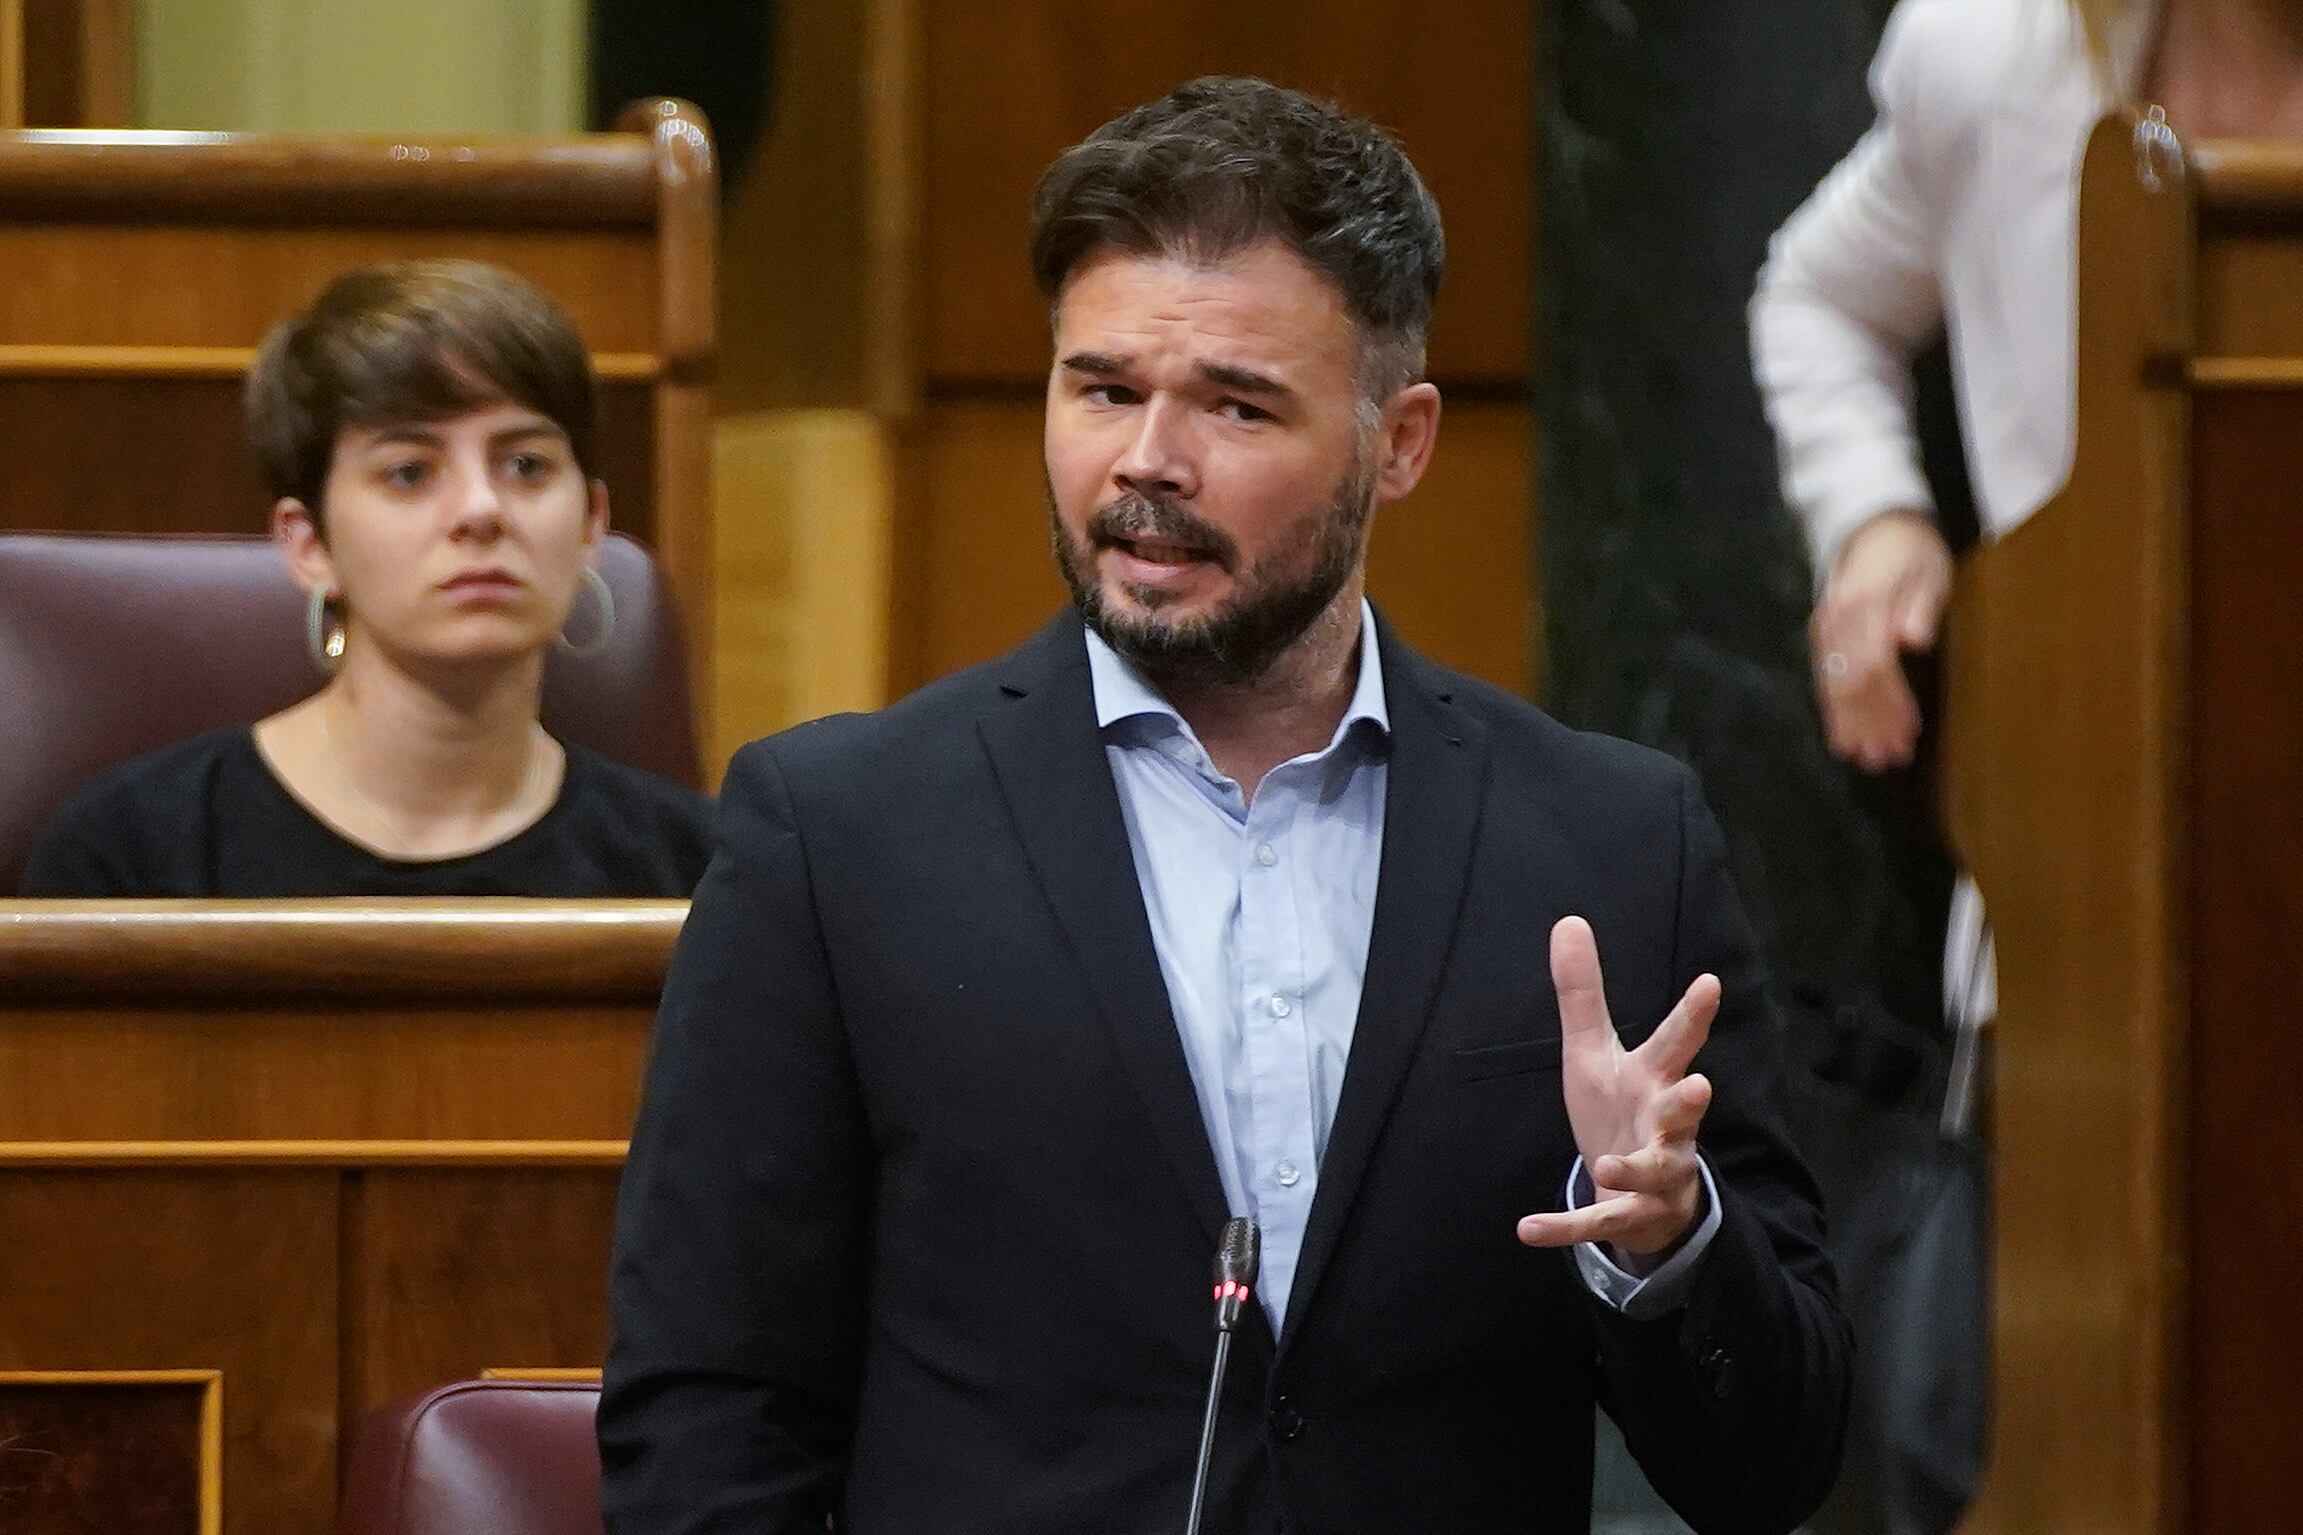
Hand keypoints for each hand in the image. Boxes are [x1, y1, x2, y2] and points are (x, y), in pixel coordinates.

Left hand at [1517, 916, 1715, 1263]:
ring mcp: (1656, 1175)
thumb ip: (1581, 993)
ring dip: (1634, 1170)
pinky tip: (1527, 1230)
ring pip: (1654, 1173)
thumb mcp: (1594, 1051)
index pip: (1677, 1043)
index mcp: (1655, 1080)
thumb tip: (1568, 920)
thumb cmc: (1621, 1109)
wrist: (1639, 1192)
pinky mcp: (1631, 1215)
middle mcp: (1666, 1127)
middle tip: (1699, 1087)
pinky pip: (1598, 1223)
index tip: (1709, 984)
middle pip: (1685, 1113)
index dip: (1693, 1014)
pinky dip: (1565, 1228)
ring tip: (1608, 1166)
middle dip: (1690, 1103)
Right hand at [1811, 510, 1951, 771]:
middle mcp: (1835, 620)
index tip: (1908, 734)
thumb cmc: (1911, 550)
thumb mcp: (1928, 568)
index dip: (1890, 704)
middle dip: (1869, 724)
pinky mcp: (1822, 638)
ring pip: (1833, 686)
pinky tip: (1842, 737)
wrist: (1874, 524)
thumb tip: (1914, 640)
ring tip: (1868, 758)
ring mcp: (1824, 630)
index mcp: (1863, 604)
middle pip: (1851, 683)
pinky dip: (1834, 711)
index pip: (1875, 665)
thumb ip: (1920, 603)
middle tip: (1888, 759)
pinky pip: (1824, 680)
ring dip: (1851, 725)